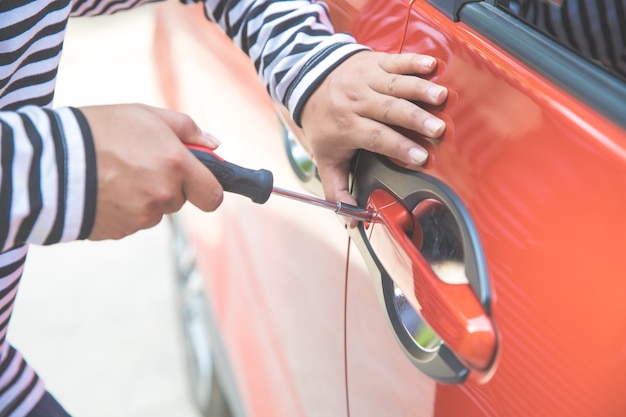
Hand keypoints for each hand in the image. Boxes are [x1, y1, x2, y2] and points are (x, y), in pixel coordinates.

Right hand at [81, 104, 222, 239]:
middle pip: (180, 200)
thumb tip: (215, 146)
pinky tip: (106, 189)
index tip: (200, 182)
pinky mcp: (120, 230)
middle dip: (168, 185)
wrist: (51, 159)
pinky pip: (132, 221)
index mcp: (176, 165)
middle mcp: (163, 195)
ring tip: (116, 173)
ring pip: (155, 211)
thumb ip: (188, 130)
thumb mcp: (147, 115)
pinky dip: (124, 209)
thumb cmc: (101, 130)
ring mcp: (141, 217)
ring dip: (144, 197)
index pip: (213, 196)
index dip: (208, 189)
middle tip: (140, 163)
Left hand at [299, 51, 446, 212]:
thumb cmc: (322, 122)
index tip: (420, 157)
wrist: (308, 79)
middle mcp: (357, 100)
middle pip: (388, 110)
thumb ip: (337, 189)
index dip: (398, 147)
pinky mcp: (375, 62)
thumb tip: (351, 220)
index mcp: (346, 125)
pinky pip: (396, 61)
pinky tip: (432, 66)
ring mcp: (367, 79)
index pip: (375, 137)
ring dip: (419, 90)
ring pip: (396, 84)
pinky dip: (414, 62)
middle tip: (437, 129)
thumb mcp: (324, 158)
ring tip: (441, 97)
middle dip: (415, 119)